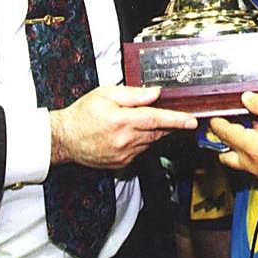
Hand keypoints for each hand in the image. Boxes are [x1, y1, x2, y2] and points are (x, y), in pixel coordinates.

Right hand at [50, 85, 196, 170]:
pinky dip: (142, 141)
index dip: (177, 119)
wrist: (65, 139)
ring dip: (153, 131)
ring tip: (138, 121)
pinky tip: (130, 133)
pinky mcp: (122, 163)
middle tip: (174, 115)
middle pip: (157, 131)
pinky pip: (141, 151)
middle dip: (169, 124)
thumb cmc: (83, 114)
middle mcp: (125, 140)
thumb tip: (156, 93)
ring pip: (151, 141)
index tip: (192, 121)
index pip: (157, 119)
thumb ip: (134, 94)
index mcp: (122, 121)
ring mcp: (124, 155)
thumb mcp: (106, 94)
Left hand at [210, 91, 257, 192]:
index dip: (217, 124)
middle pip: (226, 155)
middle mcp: (252, 164)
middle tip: (230, 129)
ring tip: (254, 136)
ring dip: (241, 151)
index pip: (224, 134)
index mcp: (250, 146)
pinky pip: (256, 170)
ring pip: (241, 164)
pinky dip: (256, 159)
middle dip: (225, 142)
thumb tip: (248, 99)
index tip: (215, 118)